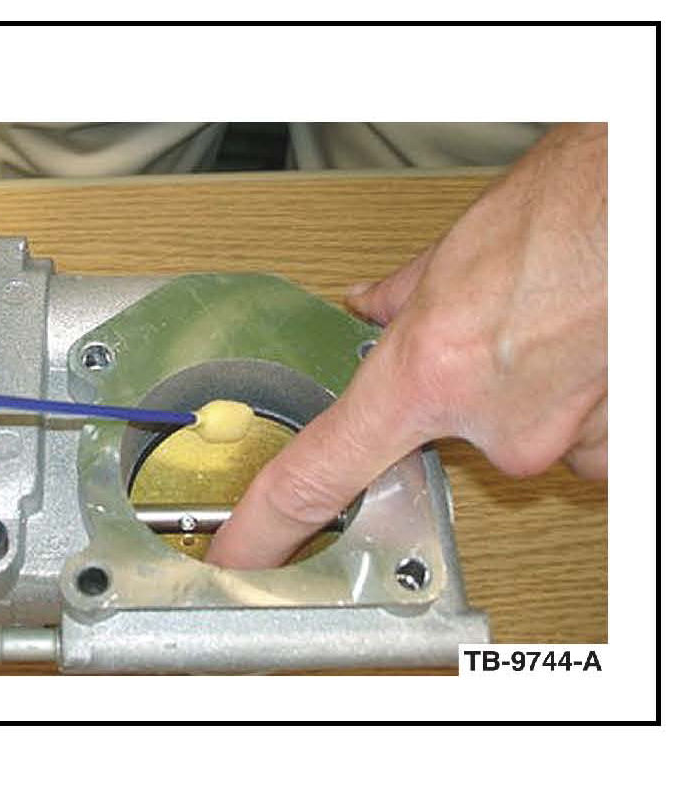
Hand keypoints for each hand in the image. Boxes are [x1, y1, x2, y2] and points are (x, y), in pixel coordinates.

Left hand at [207, 123, 606, 568]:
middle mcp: (491, 425)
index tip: (246, 555)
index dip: (270, 526)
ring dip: (526, 393)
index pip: (320, 473)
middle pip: (446, 443)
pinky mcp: (615, 453)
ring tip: (552, 329)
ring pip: (519, 439)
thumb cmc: (577, 209)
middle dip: (460, 397)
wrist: (651, 201)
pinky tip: (585, 354)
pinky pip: (579, 446)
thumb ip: (401, 300)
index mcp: (425, 372)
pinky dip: (579, 407)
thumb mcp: (455, 256)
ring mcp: (556, 443)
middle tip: (492, 337)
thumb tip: (369, 308)